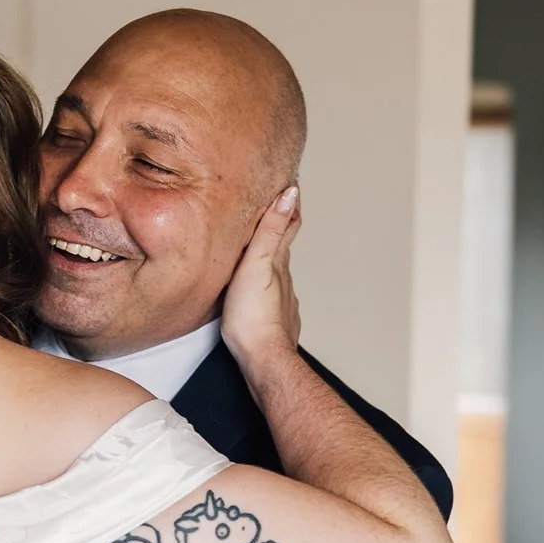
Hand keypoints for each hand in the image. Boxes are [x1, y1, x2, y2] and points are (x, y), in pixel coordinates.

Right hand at [220, 184, 302, 367]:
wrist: (263, 359)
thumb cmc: (253, 317)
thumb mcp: (257, 264)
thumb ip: (271, 229)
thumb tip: (290, 194)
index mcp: (278, 261)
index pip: (288, 224)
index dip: (289, 203)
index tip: (289, 183)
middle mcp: (283, 278)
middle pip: (283, 245)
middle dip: (280, 224)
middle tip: (275, 205)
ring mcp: (280, 299)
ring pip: (277, 269)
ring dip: (271, 254)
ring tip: (259, 244)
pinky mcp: (272, 317)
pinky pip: (269, 292)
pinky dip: (265, 281)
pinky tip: (255, 286)